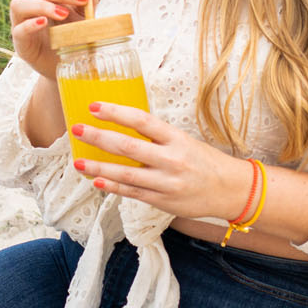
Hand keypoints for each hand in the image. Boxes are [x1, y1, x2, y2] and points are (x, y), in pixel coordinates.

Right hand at [9, 0, 90, 79]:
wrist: (66, 65)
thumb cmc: (72, 36)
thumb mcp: (84, 16)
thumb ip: (88, 0)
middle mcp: (26, 3)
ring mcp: (20, 23)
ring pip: (19, 4)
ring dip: (42, 5)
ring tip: (63, 13)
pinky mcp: (20, 43)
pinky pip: (18, 30)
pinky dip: (30, 24)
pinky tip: (44, 23)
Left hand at [70, 102, 250, 220]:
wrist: (231, 190)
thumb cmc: (206, 162)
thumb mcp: (185, 141)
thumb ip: (157, 137)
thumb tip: (123, 126)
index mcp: (177, 139)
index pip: (142, 121)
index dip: (116, 112)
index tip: (94, 106)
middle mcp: (171, 159)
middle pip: (128, 147)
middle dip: (99, 137)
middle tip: (77, 129)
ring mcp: (166, 182)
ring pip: (126, 174)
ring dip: (98, 166)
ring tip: (78, 161)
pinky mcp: (162, 201)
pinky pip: (132, 193)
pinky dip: (112, 187)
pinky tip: (96, 180)